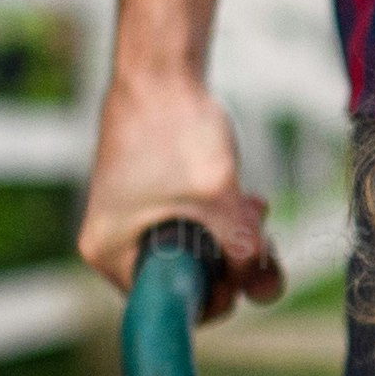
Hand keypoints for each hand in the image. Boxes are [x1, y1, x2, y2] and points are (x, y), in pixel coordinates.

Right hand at [81, 61, 283, 301]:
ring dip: (234, 239)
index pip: (168, 306)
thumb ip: (244, 249)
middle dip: (232, 263)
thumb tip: (265, 288)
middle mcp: (113, 244)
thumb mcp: (219, 198)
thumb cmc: (176, 130)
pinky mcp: (148, 200)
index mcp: (110, 253)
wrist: (159, 69)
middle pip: (185, 282)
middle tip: (264, 237)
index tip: (248, 273)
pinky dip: (222, 219)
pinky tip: (248, 198)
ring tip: (257, 207)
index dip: (218, 298)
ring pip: (195, 253)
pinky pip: (190, 227)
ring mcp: (129, 221)